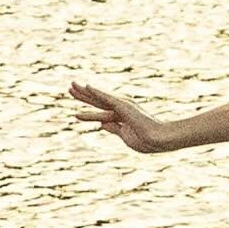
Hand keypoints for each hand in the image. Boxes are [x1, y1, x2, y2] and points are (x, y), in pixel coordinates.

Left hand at [68, 83, 182, 155]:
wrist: (159, 139)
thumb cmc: (146, 140)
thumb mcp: (125, 135)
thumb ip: (113, 128)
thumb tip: (101, 124)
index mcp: (121, 116)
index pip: (100, 112)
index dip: (87, 111)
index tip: (75, 112)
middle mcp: (120, 108)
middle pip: (97, 101)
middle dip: (83, 96)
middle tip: (70, 88)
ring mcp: (122, 106)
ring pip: (99, 99)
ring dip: (84, 93)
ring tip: (71, 87)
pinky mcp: (124, 106)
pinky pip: (107, 98)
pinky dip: (97, 93)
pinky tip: (86, 87)